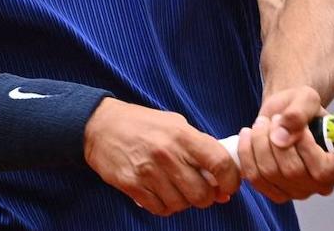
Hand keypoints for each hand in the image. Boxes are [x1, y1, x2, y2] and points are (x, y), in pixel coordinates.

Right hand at [84, 98, 239, 216]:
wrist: (101, 126)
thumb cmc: (144, 124)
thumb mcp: (176, 124)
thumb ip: (200, 148)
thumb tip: (222, 180)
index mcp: (182, 135)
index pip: (219, 163)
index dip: (231, 180)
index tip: (230, 185)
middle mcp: (167, 155)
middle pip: (202, 193)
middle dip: (208, 197)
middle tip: (204, 191)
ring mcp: (148, 172)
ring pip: (181, 204)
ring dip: (186, 203)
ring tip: (180, 190)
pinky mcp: (132, 186)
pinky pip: (160, 209)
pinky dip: (166, 206)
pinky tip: (163, 194)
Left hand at [236, 87, 333, 201]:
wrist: (284, 115)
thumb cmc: (301, 108)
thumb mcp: (307, 98)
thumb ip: (299, 112)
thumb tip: (282, 135)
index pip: (322, 169)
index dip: (305, 147)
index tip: (296, 124)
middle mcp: (321, 184)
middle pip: (292, 171)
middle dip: (275, 139)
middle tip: (273, 119)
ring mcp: (297, 192)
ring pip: (270, 173)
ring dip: (259, 143)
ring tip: (261, 124)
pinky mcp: (275, 192)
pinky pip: (254, 178)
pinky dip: (246, 154)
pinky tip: (248, 135)